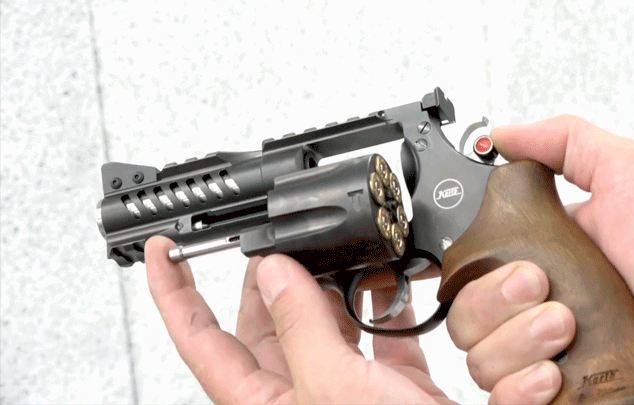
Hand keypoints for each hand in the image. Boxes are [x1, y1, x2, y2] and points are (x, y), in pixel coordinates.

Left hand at [145, 236, 452, 403]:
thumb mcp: (335, 389)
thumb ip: (301, 329)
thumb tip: (274, 273)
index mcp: (264, 402)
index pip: (199, 340)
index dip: (174, 293)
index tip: (164, 251)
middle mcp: (299, 391)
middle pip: (265, 321)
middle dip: (272, 276)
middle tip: (282, 239)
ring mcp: (343, 386)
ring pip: (323, 321)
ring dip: (335, 284)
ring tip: (344, 254)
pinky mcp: (388, 384)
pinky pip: (377, 333)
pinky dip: (385, 303)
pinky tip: (392, 282)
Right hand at [446, 115, 633, 404]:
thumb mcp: (628, 170)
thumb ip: (563, 142)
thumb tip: (500, 134)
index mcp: (539, 259)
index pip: (468, 270)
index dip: (458, 268)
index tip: (468, 258)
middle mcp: (535, 310)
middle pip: (462, 314)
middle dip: (492, 300)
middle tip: (539, 285)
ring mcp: (545, 356)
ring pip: (478, 359)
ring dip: (513, 341)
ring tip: (563, 326)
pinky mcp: (559, 395)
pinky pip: (502, 400)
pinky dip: (518, 389)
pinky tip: (552, 373)